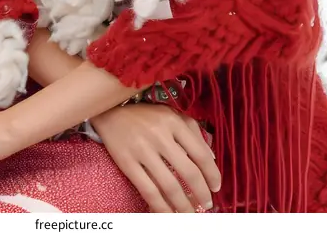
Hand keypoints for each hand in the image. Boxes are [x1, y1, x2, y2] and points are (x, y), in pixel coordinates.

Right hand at [90, 103, 220, 212]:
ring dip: (184, 205)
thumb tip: (211, 158)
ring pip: (169, 186)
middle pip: (188, 172)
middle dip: (201, 193)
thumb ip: (193, 131)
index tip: (216, 187)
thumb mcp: (171, 114)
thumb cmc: (146, 115)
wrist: (110, 112)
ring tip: (190, 214)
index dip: (212, 174)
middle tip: (206, 205)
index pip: (200, 153)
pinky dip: (161, 207)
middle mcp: (159, 135)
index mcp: (173, 122)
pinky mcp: (127, 163)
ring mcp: (142, 150)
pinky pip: (148, 190)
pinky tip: (168, 214)